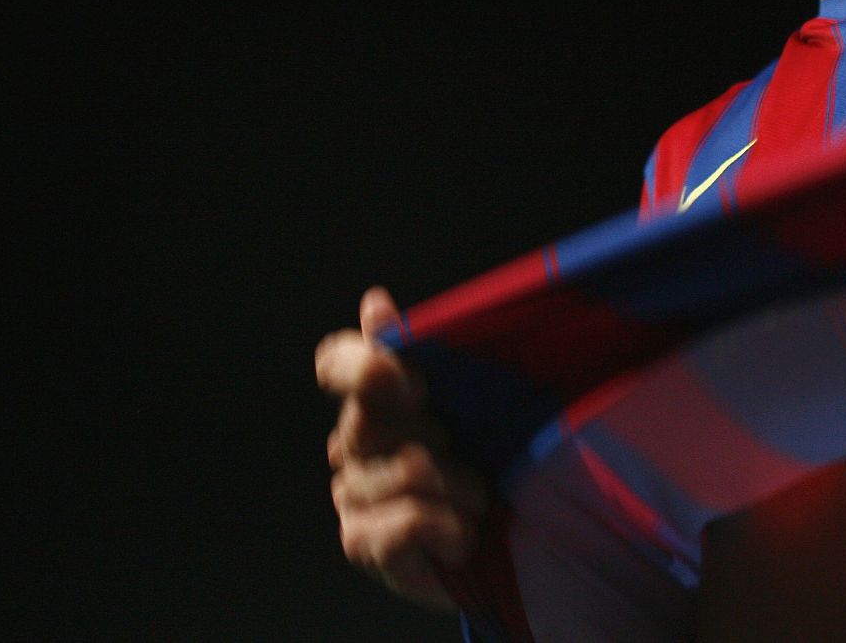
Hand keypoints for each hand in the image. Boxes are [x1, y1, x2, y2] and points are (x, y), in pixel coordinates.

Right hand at [315, 286, 487, 607]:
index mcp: (375, 397)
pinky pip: (407, 520)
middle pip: (377, 417)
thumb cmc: (492, 464)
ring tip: (476, 503)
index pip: (336, 362)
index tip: (412, 384)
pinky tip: (461, 537)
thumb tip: (373, 300)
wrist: (509, 546)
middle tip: (469, 460)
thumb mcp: (478, 402)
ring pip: (406, 470)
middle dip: (443, 438)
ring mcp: (349, 492)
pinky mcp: (361, 542)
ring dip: (462, 490)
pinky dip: (450, 529)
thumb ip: (427, 352)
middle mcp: (351, 440)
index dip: (364, 367)